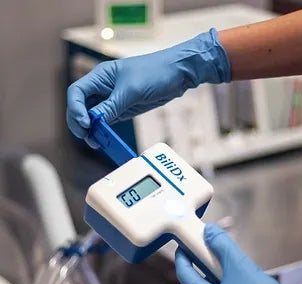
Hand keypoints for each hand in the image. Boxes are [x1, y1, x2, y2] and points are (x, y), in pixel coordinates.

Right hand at [67, 28, 229, 146]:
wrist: (177, 74)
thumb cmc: (154, 73)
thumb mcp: (131, 90)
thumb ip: (111, 106)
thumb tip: (93, 121)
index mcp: (100, 76)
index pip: (76, 92)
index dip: (75, 109)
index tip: (86, 123)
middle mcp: (102, 88)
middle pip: (80, 107)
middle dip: (79, 122)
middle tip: (86, 137)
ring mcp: (111, 99)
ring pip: (92, 116)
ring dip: (91, 130)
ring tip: (96, 143)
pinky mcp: (122, 109)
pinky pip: (107, 121)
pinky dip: (104, 131)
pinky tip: (105, 141)